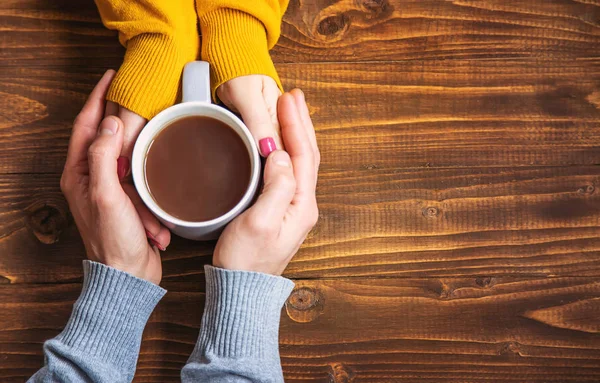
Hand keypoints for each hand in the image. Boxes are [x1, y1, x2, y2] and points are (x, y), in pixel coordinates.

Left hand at [60, 70, 170, 283]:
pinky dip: (152, 190)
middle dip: (123, 123)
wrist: (129, 276)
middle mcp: (92, 179)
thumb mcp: (106, 195)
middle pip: (107, 138)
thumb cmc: (113, 241)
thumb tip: (110, 125)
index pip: (85, 126)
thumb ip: (104, 158)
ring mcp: (112, 190)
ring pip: (129, 160)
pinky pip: (144, 183)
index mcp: (79, 174)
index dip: (97, 99)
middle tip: (139, 101)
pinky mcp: (130, 202)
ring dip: (143, 166)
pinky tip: (158, 198)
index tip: (110, 77)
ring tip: (152, 159)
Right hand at [213, 89, 319, 274]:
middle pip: (308, 154)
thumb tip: (282, 155)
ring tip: (290, 110)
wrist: (241, 290)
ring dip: (296, 133)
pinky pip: (289, 171)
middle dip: (301, 123)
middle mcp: (303, 205)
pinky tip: (278, 142)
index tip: (287, 99)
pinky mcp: (280, 210)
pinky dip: (286, 149)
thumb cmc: (246, 261)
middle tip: (293, 95)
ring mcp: (293, 208)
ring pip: (300, 161)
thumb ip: (276, 187)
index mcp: (302, 205)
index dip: (296, 125)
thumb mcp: (260, 222)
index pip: (304, 155)